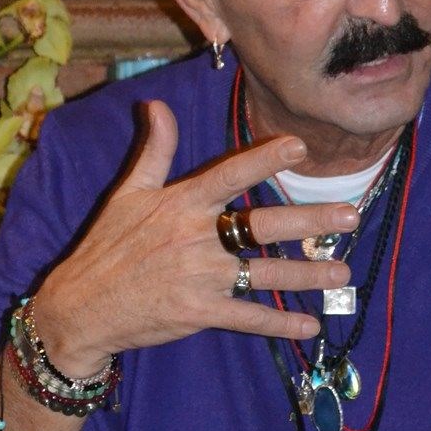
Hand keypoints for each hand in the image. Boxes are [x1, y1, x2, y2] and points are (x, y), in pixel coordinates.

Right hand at [31, 100, 357, 376]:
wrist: (81, 306)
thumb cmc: (107, 247)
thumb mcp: (127, 192)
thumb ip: (153, 150)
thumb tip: (155, 105)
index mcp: (182, 203)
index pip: (230, 174)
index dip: (265, 159)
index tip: (300, 147)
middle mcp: (197, 237)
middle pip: (264, 225)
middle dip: (311, 221)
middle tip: (350, 217)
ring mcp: (200, 277)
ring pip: (266, 273)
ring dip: (308, 275)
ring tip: (342, 273)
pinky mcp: (199, 313)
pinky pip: (248, 317)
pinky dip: (280, 324)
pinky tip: (310, 326)